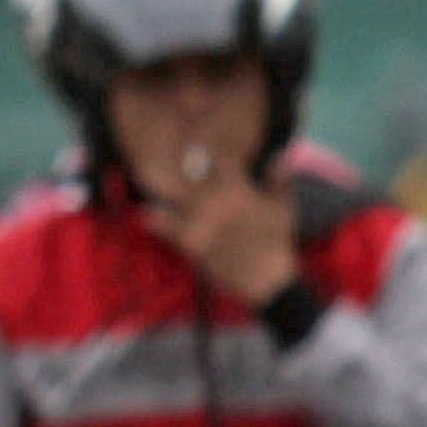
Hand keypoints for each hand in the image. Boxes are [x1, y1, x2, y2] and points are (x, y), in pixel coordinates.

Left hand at [137, 150, 297, 303]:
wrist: (265, 277)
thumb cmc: (276, 240)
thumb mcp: (282, 207)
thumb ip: (279, 180)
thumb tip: (281, 155)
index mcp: (241, 191)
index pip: (221, 162)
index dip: (209, 154)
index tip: (199, 149)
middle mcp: (219, 203)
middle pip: (192, 178)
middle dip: (182, 169)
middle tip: (165, 160)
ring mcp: (204, 224)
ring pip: (178, 201)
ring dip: (163, 190)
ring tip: (143, 177)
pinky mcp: (193, 245)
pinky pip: (171, 231)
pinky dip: (159, 223)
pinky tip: (147, 215)